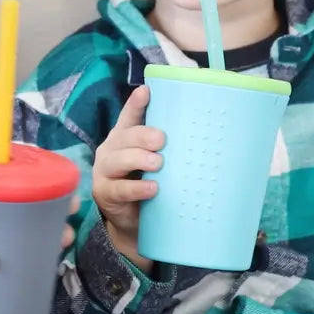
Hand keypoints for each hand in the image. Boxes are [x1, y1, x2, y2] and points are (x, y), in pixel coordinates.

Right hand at [91, 85, 163, 270]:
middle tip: (162, 140)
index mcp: (125, 137)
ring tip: (158, 163)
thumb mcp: (157, 163)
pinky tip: (153, 189)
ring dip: (138, 158)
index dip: (136, 103)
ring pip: (118, 159)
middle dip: (143, 135)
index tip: (147, 91)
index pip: (129, 116)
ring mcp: (105, 171)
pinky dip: (137, 188)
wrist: (133, 223)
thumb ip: (170, 149)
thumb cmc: (148, 184)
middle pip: (124, 136)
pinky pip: (119, 189)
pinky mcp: (105, 193)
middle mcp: (112, 150)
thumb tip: (207, 134)